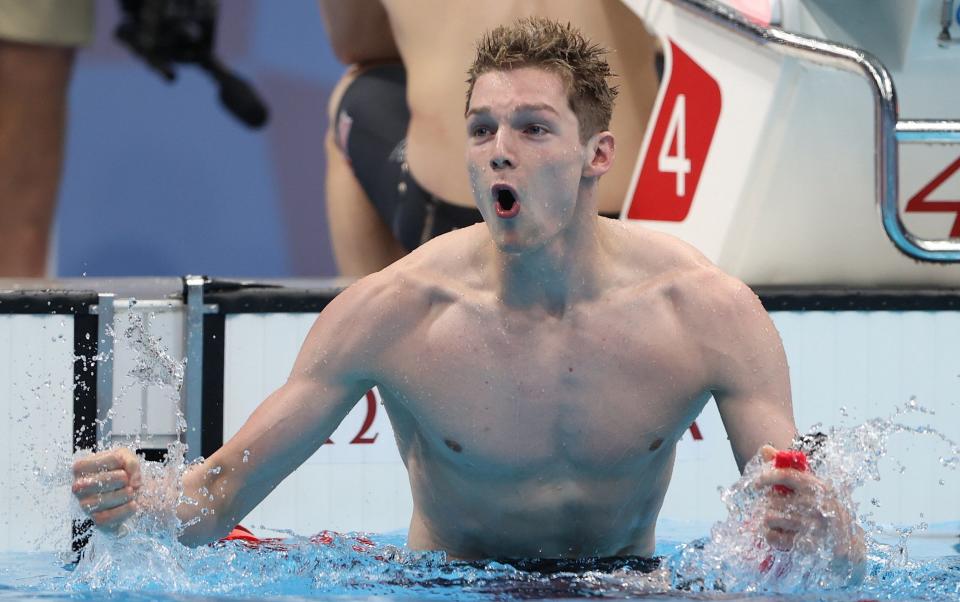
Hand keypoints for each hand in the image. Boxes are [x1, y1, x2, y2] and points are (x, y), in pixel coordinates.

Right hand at [72, 448, 141, 530]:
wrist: (134, 489)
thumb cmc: (124, 470)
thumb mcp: (127, 457)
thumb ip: (130, 462)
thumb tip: (132, 482)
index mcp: (80, 468)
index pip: (85, 465)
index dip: (110, 462)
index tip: (123, 466)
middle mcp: (79, 487)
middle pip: (89, 484)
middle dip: (113, 480)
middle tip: (126, 480)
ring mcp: (85, 505)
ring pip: (97, 503)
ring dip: (120, 496)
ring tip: (132, 491)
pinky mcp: (97, 520)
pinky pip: (104, 519)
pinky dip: (123, 511)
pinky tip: (133, 504)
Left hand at [754, 445, 864, 567]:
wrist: (848, 543)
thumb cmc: (825, 509)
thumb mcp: (813, 486)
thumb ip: (788, 467)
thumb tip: (765, 449)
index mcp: (819, 487)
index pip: (787, 475)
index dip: (767, 477)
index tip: (757, 483)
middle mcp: (818, 505)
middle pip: (773, 499)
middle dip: (768, 503)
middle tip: (772, 507)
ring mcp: (813, 527)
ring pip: (770, 518)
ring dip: (768, 519)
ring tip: (776, 520)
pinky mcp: (807, 546)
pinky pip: (773, 537)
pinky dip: (771, 535)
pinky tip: (779, 533)